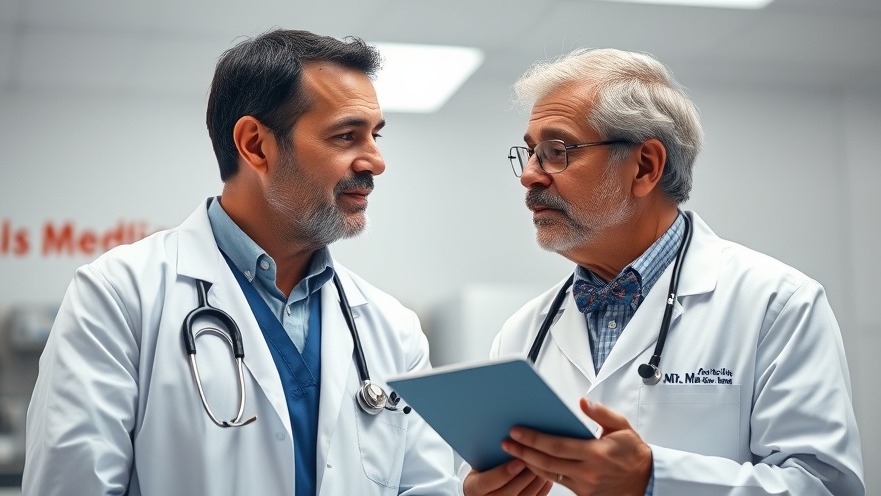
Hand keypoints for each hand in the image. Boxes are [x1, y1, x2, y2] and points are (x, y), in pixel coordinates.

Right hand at [463, 459, 552, 495]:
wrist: (482, 490)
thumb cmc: (482, 471)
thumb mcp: (479, 463)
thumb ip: (489, 455)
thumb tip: (509, 439)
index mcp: (473, 488)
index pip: (487, 482)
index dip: (504, 472)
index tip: (518, 459)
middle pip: (508, 492)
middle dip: (525, 476)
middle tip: (538, 460)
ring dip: (535, 482)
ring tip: (544, 466)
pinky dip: (541, 491)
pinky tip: (546, 479)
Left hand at [501, 398, 651, 495]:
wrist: (646, 481)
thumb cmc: (633, 452)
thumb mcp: (622, 426)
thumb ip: (601, 413)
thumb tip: (582, 402)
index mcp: (596, 453)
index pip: (557, 446)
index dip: (534, 439)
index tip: (517, 431)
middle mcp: (588, 472)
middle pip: (547, 462)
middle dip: (523, 451)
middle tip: (506, 442)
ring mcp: (585, 486)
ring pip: (549, 474)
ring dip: (528, 462)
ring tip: (513, 452)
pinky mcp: (583, 494)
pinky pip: (557, 482)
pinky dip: (542, 472)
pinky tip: (531, 463)